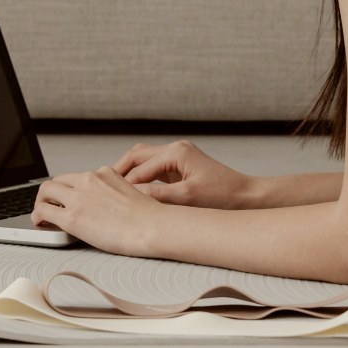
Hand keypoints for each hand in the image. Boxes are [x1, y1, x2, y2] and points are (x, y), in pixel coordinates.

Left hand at [30, 165, 160, 256]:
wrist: (152, 227)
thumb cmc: (148, 217)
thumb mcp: (131, 192)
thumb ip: (112, 192)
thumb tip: (104, 205)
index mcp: (104, 173)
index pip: (78, 177)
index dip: (69, 189)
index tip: (67, 197)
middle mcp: (89, 180)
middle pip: (58, 180)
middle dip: (52, 193)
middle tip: (49, 205)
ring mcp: (78, 197)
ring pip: (46, 190)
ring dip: (41, 202)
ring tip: (41, 214)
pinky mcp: (71, 217)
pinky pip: (44, 211)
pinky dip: (38, 215)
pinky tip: (40, 222)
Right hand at [111, 140, 256, 209]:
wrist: (245, 196)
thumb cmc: (221, 196)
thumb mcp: (187, 198)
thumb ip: (158, 195)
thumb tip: (132, 196)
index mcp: (176, 152)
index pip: (140, 166)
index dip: (124, 183)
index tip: (108, 198)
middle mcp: (175, 149)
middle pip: (137, 155)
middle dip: (119, 171)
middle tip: (102, 188)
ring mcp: (177, 156)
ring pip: (143, 159)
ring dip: (128, 173)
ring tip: (113, 190)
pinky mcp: (180, 166)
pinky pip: (153, 168)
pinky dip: (140, 177)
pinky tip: (132, 192)